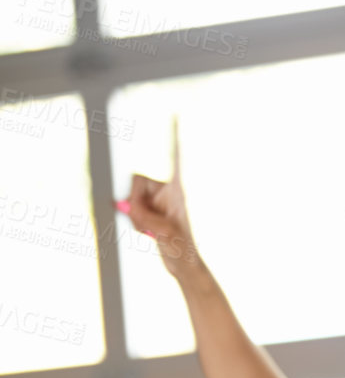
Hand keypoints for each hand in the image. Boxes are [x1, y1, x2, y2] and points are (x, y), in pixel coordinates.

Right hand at [119, 118, 201, 280]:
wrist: (182, 264)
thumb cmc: (182, 249)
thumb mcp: (166, 233)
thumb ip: (147, 217)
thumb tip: (129, 207)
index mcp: (178, 190)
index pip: (175, 159)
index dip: (173, 137)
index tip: (176, 113)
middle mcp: (167, 190)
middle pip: (136, 180)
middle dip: (136, 202)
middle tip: (151, 224)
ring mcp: (157, 199)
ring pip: (129, 196)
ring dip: (135, 215)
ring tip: (152, 231)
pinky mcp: (148, 209)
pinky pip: (128, 207)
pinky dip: (134, 220)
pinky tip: (146, 232)